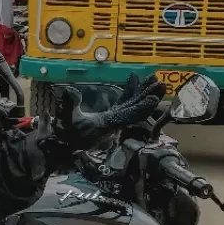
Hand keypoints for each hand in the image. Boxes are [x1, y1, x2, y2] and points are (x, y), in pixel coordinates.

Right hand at [49, 76, 165, 154]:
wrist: (62, 145)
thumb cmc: (64, 134)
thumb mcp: (65, 119)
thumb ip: (68, 105)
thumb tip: (70, 91)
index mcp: (107, 123)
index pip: (128, 115)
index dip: (141, 107)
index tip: (154, 99)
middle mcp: (114, 122)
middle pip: (135, 109)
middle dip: (148, 96)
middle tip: (161, 84)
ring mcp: (112, 119)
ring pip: (131, 105)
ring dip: (142, 92)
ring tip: (153, 79)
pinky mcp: (109, 116)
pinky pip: (123, 103)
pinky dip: (129, 92)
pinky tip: (133, 79)